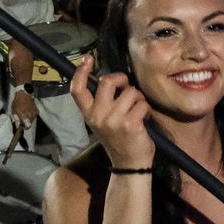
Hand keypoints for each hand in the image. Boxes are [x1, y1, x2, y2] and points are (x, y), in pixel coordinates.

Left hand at [11, 88, 37, 124]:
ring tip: (24, 113)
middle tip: (21, 119)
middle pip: (30, 124)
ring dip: (28, 119)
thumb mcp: (14, 111)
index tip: (22, 126)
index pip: (28, 126)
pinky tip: (27, 111)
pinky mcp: (37, 111)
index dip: (25, 127)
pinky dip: (31, 115)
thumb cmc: (18, 102)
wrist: (24, 94)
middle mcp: (31, 115)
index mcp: (24, 115)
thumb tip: (17, 125)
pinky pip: (34, 116)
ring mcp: (34, 113)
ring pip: (32, 120)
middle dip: (25, 123)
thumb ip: (16, 119)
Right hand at [70, 54, 152, 169]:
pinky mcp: (130, 124)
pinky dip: (146, 109)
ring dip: (138, 97)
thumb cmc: (119, 139)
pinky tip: (143, 119)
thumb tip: (111, 80)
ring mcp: (113, 120)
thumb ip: (102, 103)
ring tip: (137, 110)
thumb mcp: (102, 122)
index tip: (87, 59)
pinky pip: (142, 104)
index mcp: (88, 114)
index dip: (81, 72)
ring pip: (130, 92)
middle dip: (121, 79)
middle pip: (107, 81)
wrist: (129, 164)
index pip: (77, 90)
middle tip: (126, 87)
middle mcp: (98, 116)